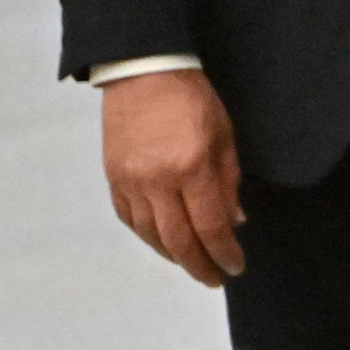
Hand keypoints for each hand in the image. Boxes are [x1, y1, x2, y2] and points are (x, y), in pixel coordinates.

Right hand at [101, 69, 244, 287]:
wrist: (143, 70)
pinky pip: (129, 219)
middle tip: (214, 278)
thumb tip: (234, 222)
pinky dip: (147, 236)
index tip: (235, 267)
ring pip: (151, 235)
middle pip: (179, 241)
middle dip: (200, 266)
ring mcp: (131, 181)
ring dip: (173, 256)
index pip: (210, 227)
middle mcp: (158, 181)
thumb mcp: (223, 135)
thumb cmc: (192, 98)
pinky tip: (162, 242)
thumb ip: (228, 182)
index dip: (224, 253)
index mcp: (191, 167)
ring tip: (190, 263)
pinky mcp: (114, 177)